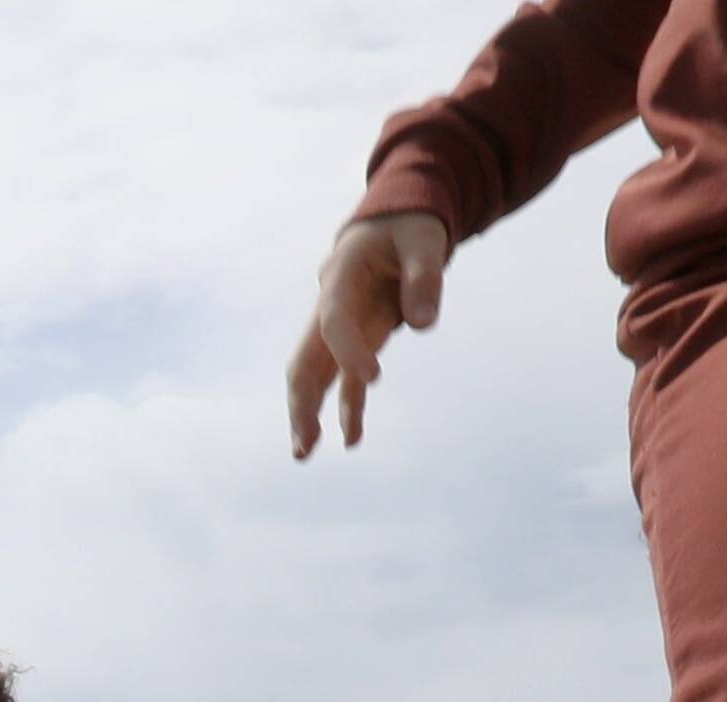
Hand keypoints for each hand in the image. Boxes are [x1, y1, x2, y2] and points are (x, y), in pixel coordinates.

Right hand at [288, 212, 448, 459]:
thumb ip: (424, 276)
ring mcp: (342, 327)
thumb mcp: (424, 240)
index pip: (335, 320)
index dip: (348, 351)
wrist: (396, 222)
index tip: (374, 380)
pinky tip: (352, 441)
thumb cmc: (408, 226)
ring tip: (305, 454)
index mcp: (341, 275)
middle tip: (304, 441)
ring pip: (315, 376)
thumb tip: (422, 324)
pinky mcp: (359, 340)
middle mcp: (331, 305)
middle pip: (304, 359)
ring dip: (310, 413)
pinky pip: (346, 381)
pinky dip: (348, 409)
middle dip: (301, 401)